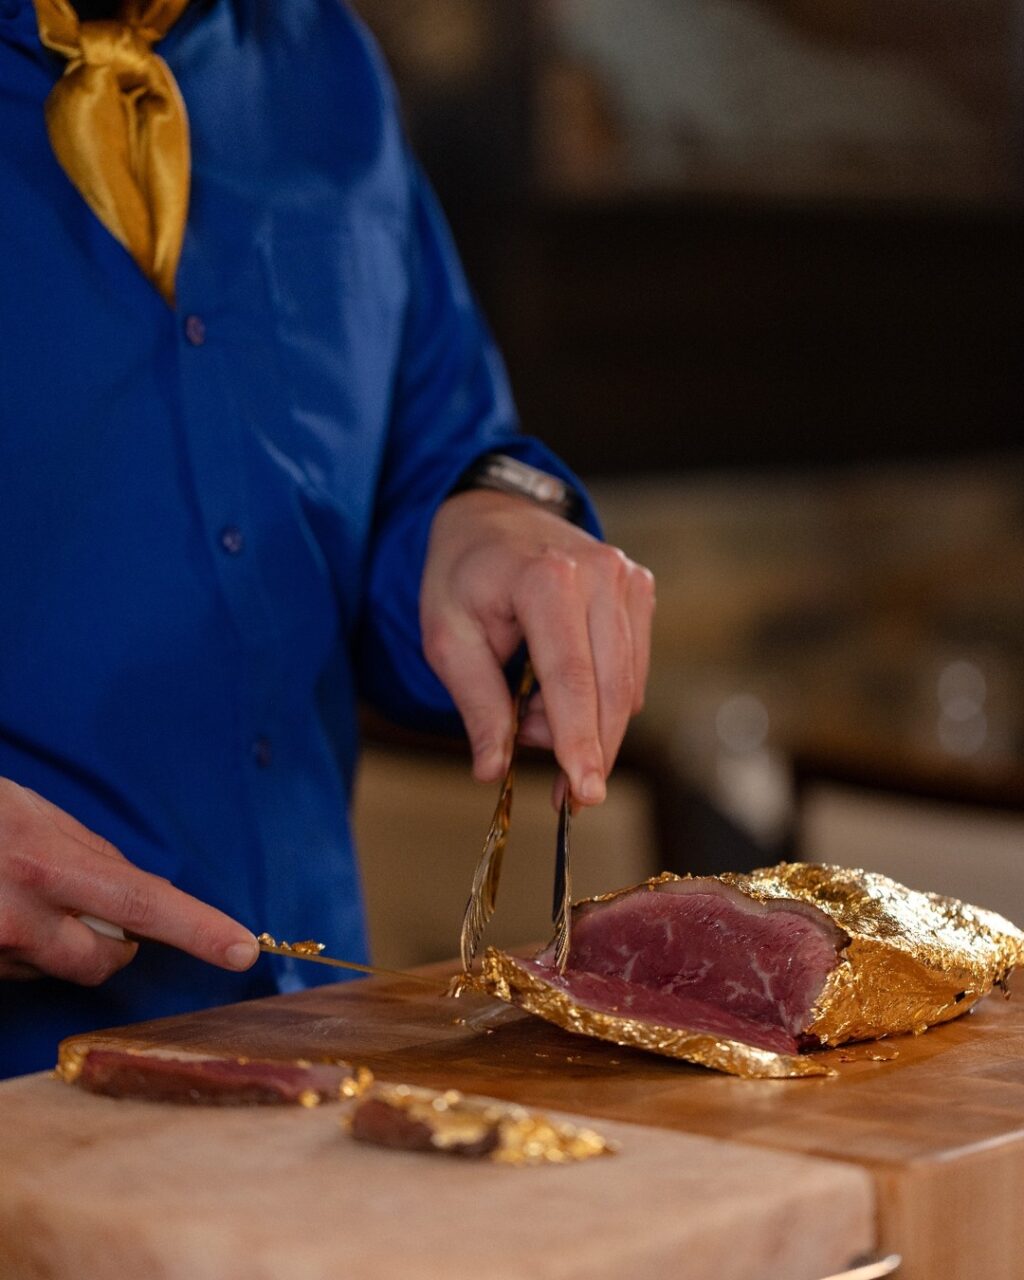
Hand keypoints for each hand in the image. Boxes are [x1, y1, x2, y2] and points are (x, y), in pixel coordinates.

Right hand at [0, 778, 258, 983]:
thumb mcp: (24, 808)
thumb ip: (84, 851)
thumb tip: (131, 894)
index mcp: (45, 863)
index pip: (144, 902)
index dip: (199, 928)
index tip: (243, 949)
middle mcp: (18, 916)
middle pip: (104, 961)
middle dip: (112, 947)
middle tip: (88, 910)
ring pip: (50, 968)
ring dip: (50, 944)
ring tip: (11, 892)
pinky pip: (9, 972)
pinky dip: (12, 950)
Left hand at [421, 489, 654, 806]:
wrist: (492, 518)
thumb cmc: (464, 577)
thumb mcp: (447, 638)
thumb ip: (476, 704)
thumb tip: (493, 768)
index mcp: (546, 580)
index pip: (572, 679)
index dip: (580, 742)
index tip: (585, 792)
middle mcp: (600, 574)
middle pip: (610, 690)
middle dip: (587, 748)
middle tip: (559, 790)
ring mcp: (628, 579)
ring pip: (627, 688)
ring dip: (587, 722)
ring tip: (532, 710)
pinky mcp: (641, 589)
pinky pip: (632, 671)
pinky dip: (600, 697)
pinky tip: (558, 690)